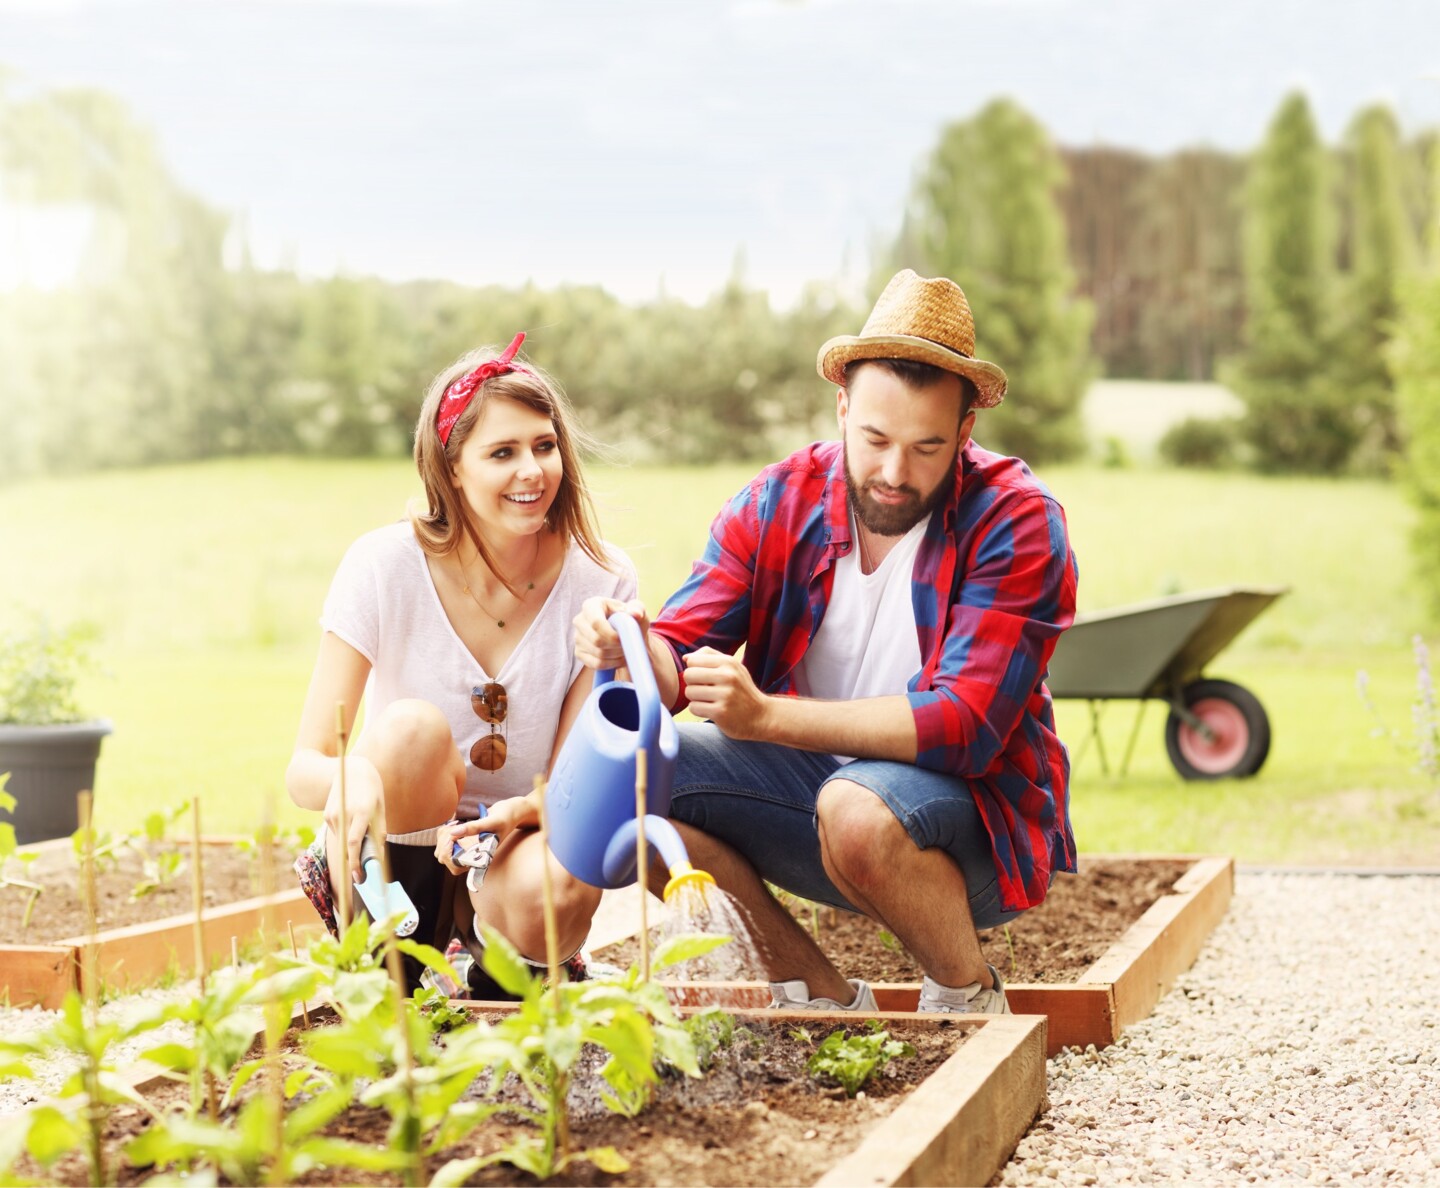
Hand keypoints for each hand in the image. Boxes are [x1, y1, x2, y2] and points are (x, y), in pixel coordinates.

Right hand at [322, 756, 383, 879]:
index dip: (356, 861)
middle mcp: (344, 814)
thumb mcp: (380, 807)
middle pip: (345, 846)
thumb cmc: (371, 790)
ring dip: (350, 844)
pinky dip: (345, 834)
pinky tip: (351, 819)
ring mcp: (332, 815)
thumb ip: (379, 830)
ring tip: (361, 828)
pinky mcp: (326, 815)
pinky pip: (337, 832)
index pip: (354, 842)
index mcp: (361, 812)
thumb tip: (378, 853)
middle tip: (359, 874)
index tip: (359, 877)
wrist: (350, 770)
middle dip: (352, 862)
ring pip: (341, 840)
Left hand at [434, 794, 537, 873]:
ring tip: (453, 825)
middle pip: (445, 857)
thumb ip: (474, 827)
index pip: (455, 865)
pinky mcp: (466, 838)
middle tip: (452, 828)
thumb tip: (453, 833)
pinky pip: (448, 838)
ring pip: (444, 848)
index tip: (451, 837)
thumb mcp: (491, 821)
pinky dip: (446, 830)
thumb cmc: (506, 817)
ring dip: (443, 835)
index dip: (448, 853)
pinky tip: (454, 822)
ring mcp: (469, 846)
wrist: (513, 811)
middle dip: (444, 842)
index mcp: (480, 856)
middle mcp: (473, 854)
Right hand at [573, 596, 649, 672]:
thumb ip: (637, 608)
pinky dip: (611, 664)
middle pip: (596, 640)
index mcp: (591, 605)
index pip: (596, 622)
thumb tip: (636, 614)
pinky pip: (596, 664)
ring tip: (625, 649)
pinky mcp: (579, 653)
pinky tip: (619, 658)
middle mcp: (580, 620)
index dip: (611, 634)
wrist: (625, 634)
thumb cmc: (630, 619)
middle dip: (616, 646)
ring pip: (598, 653)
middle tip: (627, 644)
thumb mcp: (636, 609)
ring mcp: (577, 637)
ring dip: (616, 655)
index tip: (623, 638)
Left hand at [681, 647, 769, 739]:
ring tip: (710, 700)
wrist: (761, 716)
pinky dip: (698, 710)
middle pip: (688, 675)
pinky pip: (693, 708)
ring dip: (695, 698)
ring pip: (689, 692)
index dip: (694, 670)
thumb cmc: (742, 690)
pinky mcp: (720, 712)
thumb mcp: (733, 667)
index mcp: (729, 662)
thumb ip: (710, 657)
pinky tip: (711, 710)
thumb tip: (686, 658)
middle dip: (692, 684)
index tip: (704, 678)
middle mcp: (728, 676)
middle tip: (705, 690)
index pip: (693, 661)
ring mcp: (725, 695)